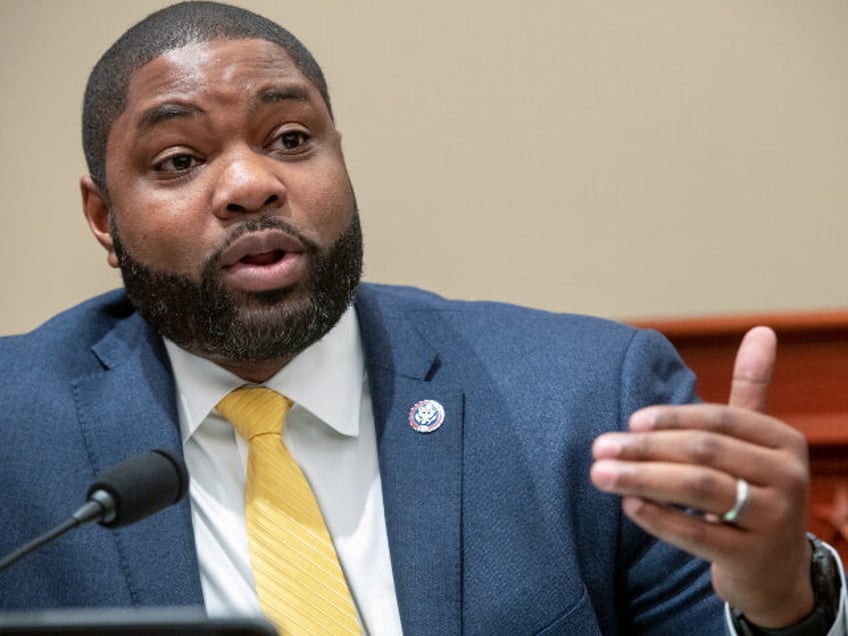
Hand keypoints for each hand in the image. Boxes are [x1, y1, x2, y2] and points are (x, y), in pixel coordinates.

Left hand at [591, 326, 813, 626]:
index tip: (630, 421)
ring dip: (642, 478)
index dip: (671, 418)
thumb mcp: (755, 441)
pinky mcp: (753, 557)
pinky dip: (659, 518)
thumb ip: (752, 389)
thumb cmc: (753, 490)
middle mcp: (787, 478)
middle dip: (646, 448)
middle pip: (704, 452)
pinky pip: (698, 534)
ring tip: (600, 474)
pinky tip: (628, 505)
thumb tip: (761, 330)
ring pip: (700, 489)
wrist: (776, 570)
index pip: (719, 420)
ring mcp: (774, 520)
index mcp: (783, 442)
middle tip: (600, 447)